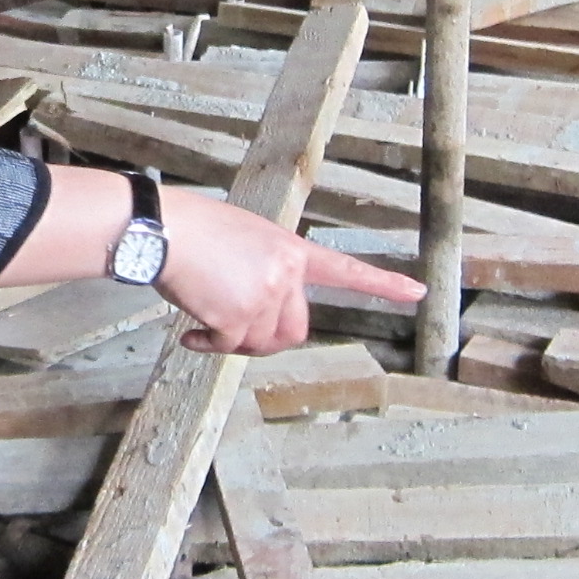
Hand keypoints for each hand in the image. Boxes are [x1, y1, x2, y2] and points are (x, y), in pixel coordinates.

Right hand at [154, 188, 424, 355]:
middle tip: (235, 331)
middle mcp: (285, 273)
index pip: (345, 270)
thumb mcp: (246, 237)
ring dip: (231, 341)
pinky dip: (207, 346)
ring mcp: (263, 296)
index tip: (416, 293)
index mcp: (290, 250)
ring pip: (257, 343)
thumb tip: (256, 312)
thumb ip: (267, 268)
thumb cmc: (193, 230)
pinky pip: (227, 348)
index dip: (384, 284)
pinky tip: (190, 333)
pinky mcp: (236, 317)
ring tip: (205, 317)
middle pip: (294, 330)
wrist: (162, 229)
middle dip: (266, 339)